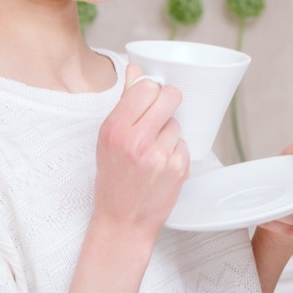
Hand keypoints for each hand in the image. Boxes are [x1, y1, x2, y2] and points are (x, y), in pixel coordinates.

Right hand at [92, 63, 188, 241]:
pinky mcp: (178, 168)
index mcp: (115, 129)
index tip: (151, 96)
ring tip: (154, 149)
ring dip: (169, 131)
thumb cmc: (113, 179)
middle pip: (170, 97)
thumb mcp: (108, 139)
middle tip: (162, 113)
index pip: (146, 87)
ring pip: (177, 122)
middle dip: (169, 101)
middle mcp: (137, 141)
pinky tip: (162, 164)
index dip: (152, 89)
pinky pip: (184, 143)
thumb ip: (124, 102)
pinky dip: (176, 151)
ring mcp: (160, 155)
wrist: (122, 222)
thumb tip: (136, 70)